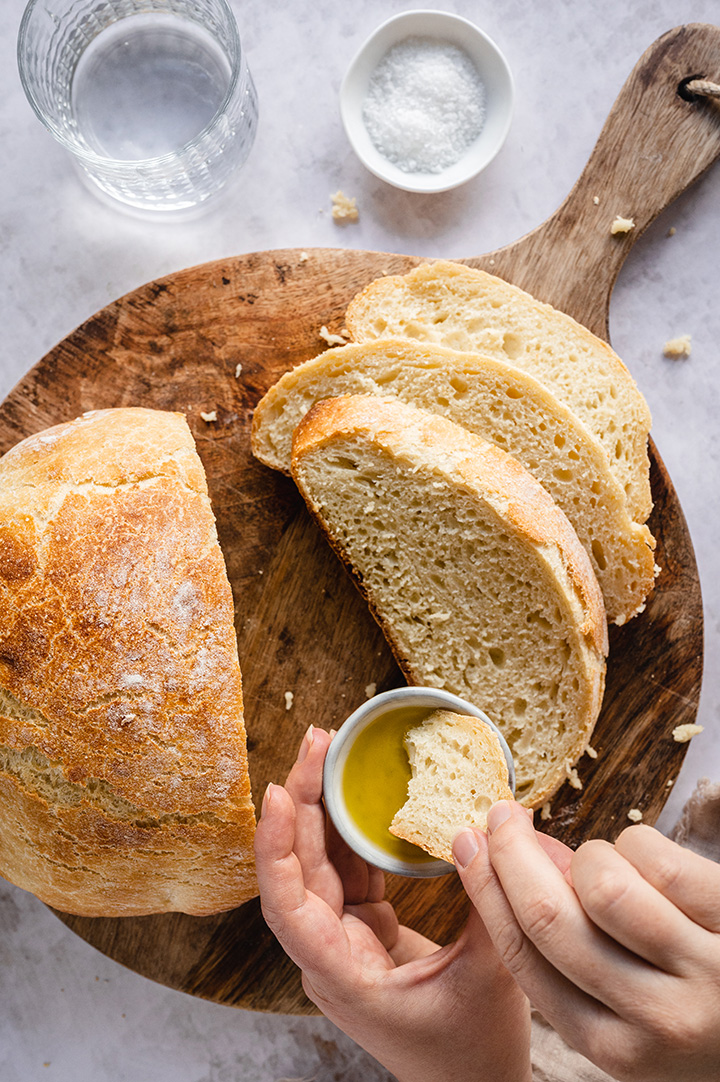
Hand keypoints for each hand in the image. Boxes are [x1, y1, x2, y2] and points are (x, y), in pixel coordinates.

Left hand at [254, 726, 531, 1081]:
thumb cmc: (473, 1052)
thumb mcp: (492, 975)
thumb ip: (489, 901)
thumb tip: (495, 827)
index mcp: (342, 974)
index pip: (288, 906)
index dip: (277, 847)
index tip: (280, 791)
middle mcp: (331, 954)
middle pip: (299, 870)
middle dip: (304, 801)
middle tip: (319, 742)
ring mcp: (345, 941)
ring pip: (320, 865)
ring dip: (323, 810)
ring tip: (332, 753)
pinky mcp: (365, 931)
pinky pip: (348, 872)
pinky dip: (351, 832)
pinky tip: (359, 795)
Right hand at [453, 800, 719, 1081]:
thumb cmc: (711, 1021)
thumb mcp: (639, 1019)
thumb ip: (579, 957)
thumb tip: (517, 864)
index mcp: (615, 1050)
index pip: (526, 959)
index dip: (487, 892)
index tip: (467, 844)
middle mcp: (655, 1024)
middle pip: (550, 917)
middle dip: (513, 853)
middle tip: (502, 815)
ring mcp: (703, 978)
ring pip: (602, 884)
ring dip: (594, 855)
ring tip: (615, 864)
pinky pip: (659, 860)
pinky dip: (641, 845)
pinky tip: (656, 862)